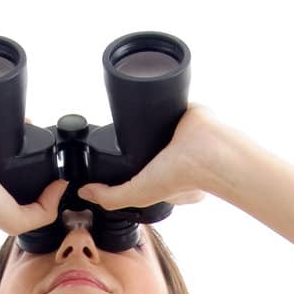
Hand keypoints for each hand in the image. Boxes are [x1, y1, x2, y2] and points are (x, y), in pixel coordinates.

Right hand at [0, 120, 67, 234]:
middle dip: (20, 142)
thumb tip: (61, 187)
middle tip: (35, 135)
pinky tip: (4, 108)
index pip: (12, 173)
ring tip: (26, 120)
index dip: (29, 166)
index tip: (45, 159)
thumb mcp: (18, 220)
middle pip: (4, 149)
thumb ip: (44, 212)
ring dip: (6, 123)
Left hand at [75, 103, 227, 210]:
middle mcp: (175, 156)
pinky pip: (166, 103)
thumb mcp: (139, 194)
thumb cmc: (182, 175)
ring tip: (128, 113)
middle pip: (147, 147)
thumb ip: (111, 197)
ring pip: (155, 125)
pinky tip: (144, 96)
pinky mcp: (184, 111)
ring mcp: (180, 134)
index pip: (144, 172)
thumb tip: (85, 193)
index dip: (128, 168)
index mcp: (169, 178)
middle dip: (135, 142)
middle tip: (121, 136)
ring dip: (143, 119)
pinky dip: (156, 99)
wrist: (207, 148)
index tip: (114, 160)